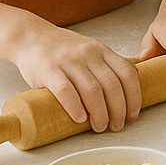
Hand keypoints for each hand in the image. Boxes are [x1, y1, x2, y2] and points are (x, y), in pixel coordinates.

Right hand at [12, 24, 141, 132]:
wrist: (31, 37)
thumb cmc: (63, 50)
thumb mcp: (91, 51)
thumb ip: (106, 66)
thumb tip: (126, 92)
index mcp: (103, 51)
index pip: (127, 73)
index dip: (134, 96)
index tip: (134, 114)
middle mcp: (89, 54)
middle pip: (112, 85)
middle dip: (118, 109)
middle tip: (117, 126)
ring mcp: (69, 61)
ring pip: (92, 90)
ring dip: (100, 113)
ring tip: (100, 127)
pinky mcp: (49, 70)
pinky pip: (65, 90)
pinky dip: (75, 107)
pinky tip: (80, 119)